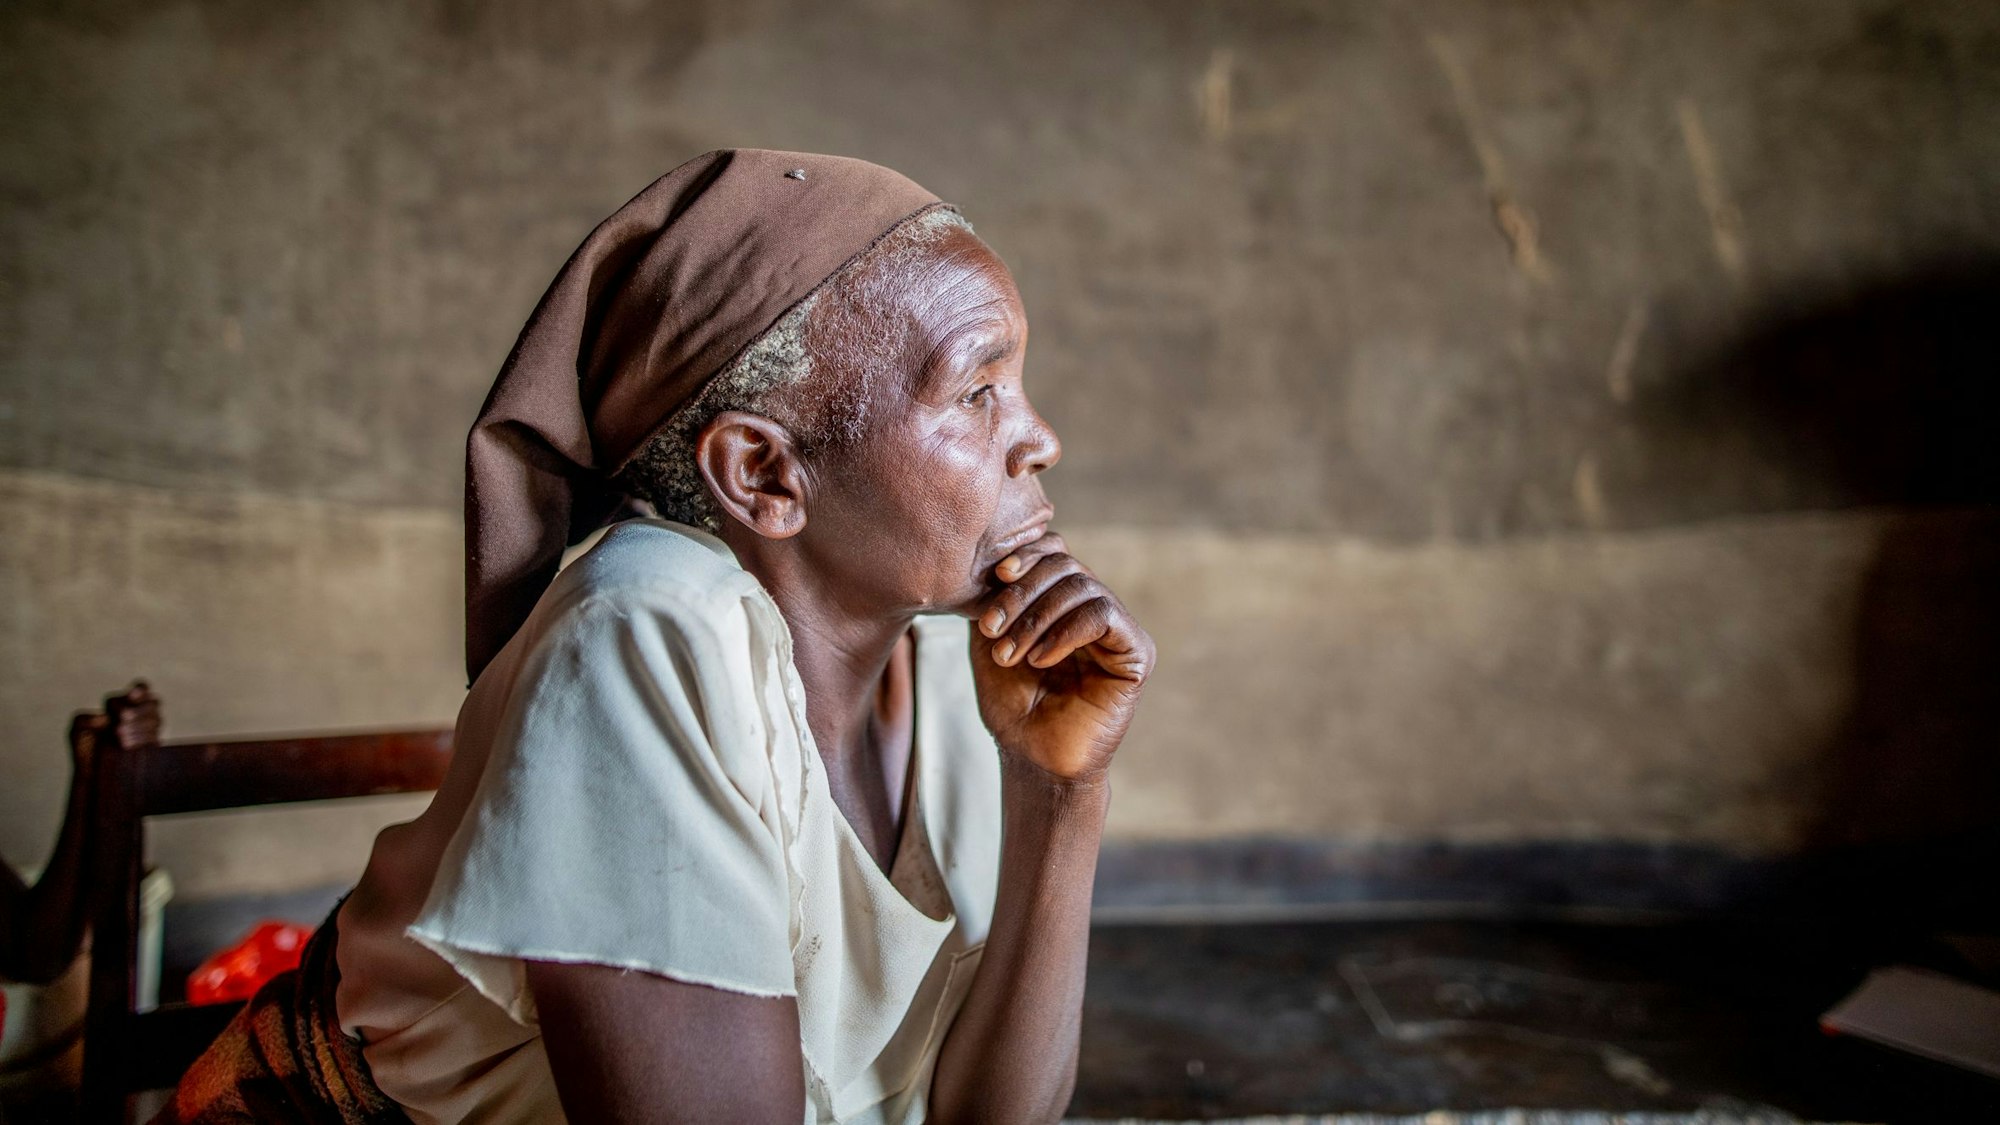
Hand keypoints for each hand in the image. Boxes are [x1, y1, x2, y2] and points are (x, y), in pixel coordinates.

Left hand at [969, 533, 1153, 781]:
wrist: (1032, 757)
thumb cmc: (1011, 703)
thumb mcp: (991, 639)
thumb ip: (996, 597)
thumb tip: (998, 559)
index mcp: (1063, 601)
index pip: (1055, 551)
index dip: (1028, 554)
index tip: (998, 575)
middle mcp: (1095, 608)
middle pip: (1065, 565)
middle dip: (1022, 593)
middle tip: (992, 629)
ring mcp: (1118, 630)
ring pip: (1082, 587)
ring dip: (1037, 618)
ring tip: (1011, 654)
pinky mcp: (1137, 653)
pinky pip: (1103, 616)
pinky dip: (1066, 632)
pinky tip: (1041, 660)